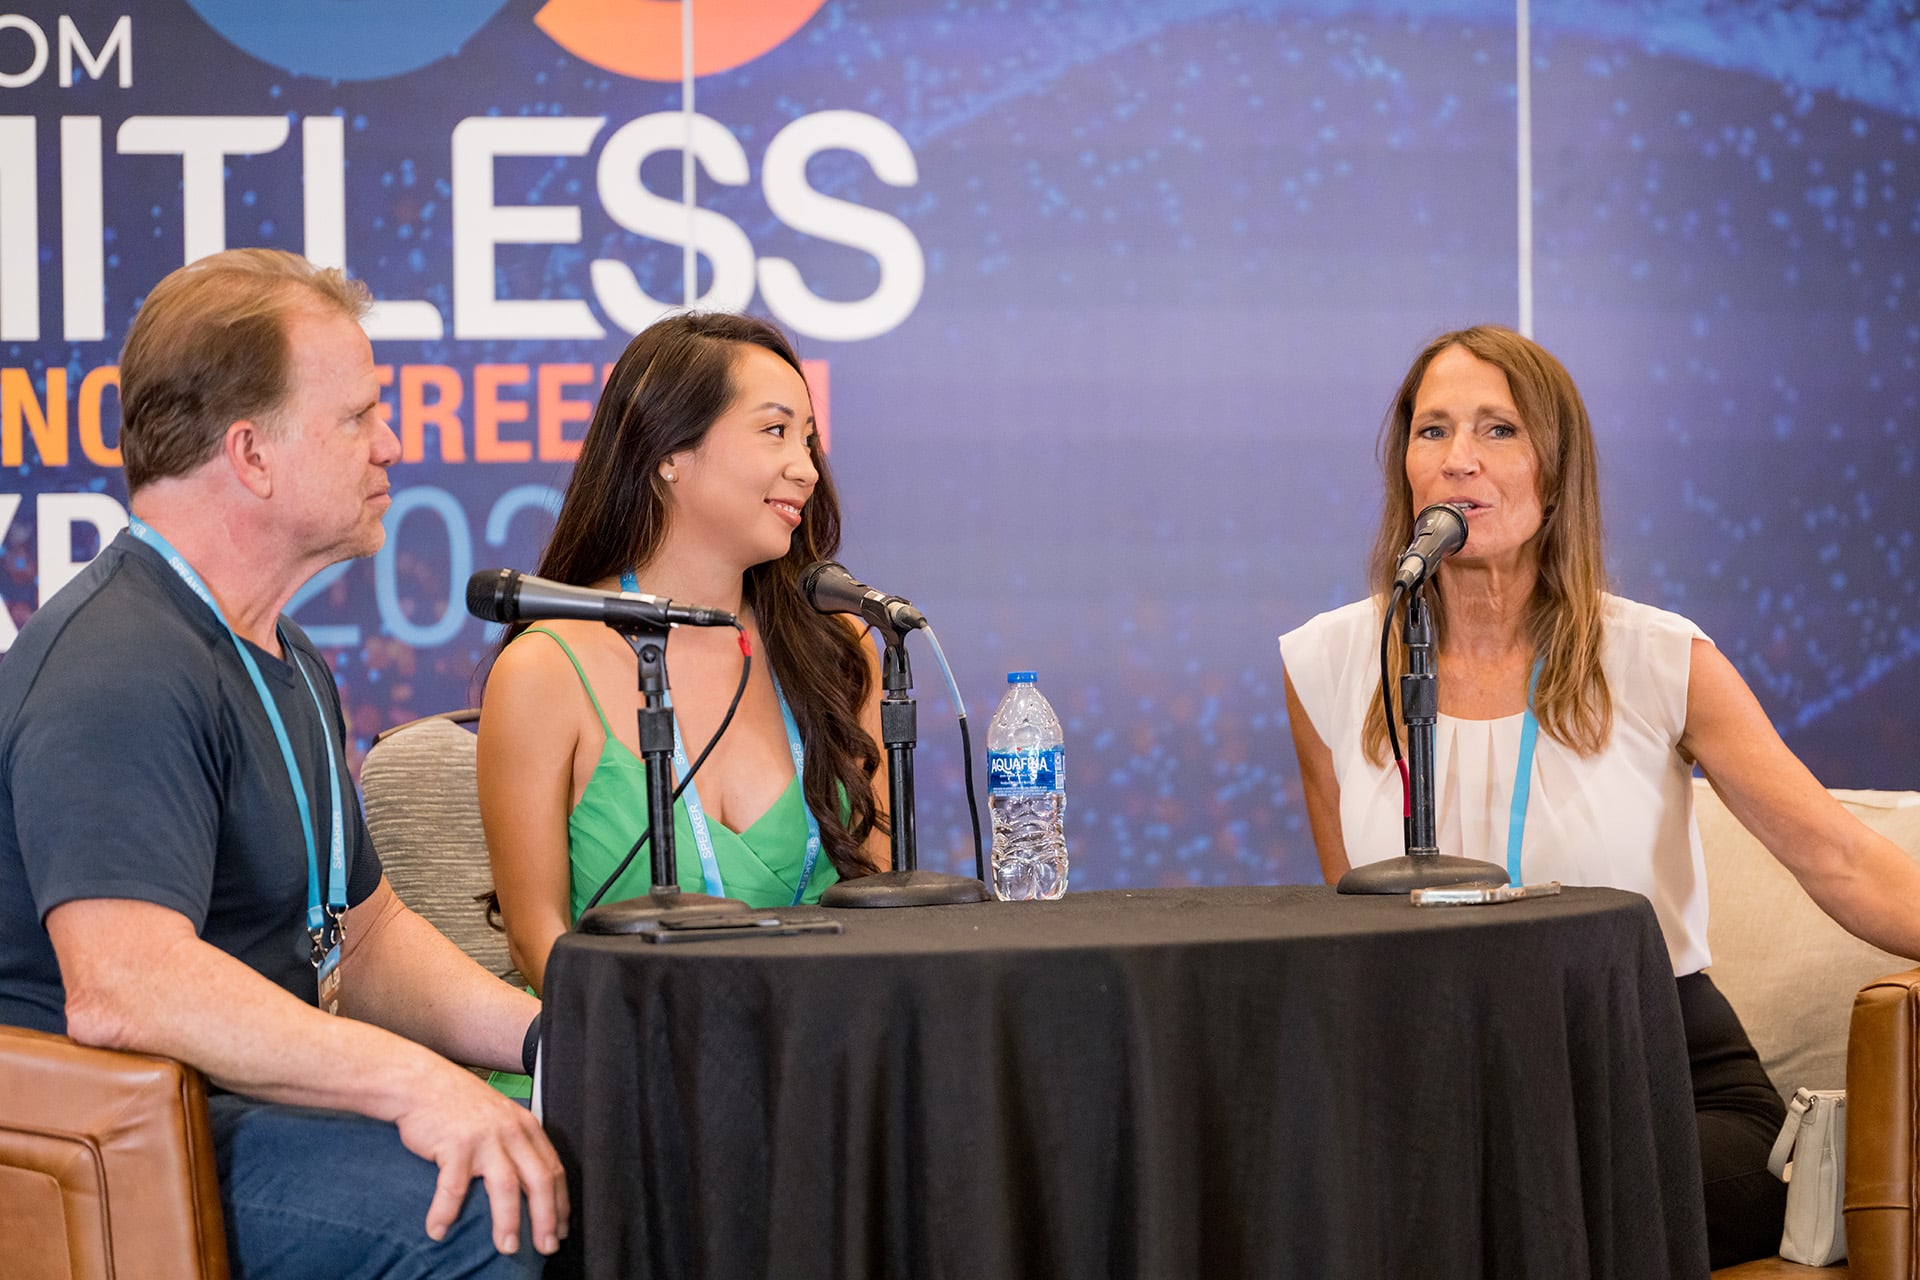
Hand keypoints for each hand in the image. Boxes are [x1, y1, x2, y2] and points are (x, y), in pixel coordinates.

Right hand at [392, 1064, 569, 1254]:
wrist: (422, 1082)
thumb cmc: (458, 1104)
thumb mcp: (499, 1117)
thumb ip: (516, 1143)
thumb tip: (528, 1183)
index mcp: (526, 1127)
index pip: (554, 1169)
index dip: (561, 1202)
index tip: (562, 1228)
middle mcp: (511, 1132)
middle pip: (539, 1181)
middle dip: (547, 1219)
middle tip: (547, 1246)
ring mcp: (485, 1138)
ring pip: (506, 1187)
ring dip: (509, 1222)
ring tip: (508, 1248)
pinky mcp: (456, 1145)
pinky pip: (452, 1188)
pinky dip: (445, 1214)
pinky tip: (438, 1232)